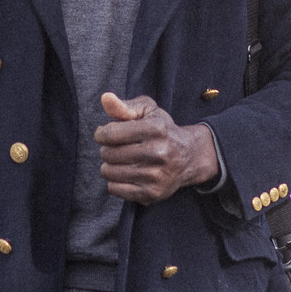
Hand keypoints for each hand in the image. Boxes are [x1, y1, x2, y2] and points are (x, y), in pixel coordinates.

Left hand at [95, 93, 218, 205]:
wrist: (188, 157)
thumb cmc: (162, 130)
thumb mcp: (148, 111)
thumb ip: (124, 106)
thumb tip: (105, 98)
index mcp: (156, 129)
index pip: (110, 133)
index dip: (101, 134)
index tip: (105, 134)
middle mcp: (159, 152)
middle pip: (108, 154)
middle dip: (106, 150)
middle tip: (116, 148)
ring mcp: (157, 175)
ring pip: (109, 172)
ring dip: (109, 166)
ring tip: (120, 161)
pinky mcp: (153, 193)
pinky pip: (115, 189)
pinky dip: (114, 182)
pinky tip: (125, 174)